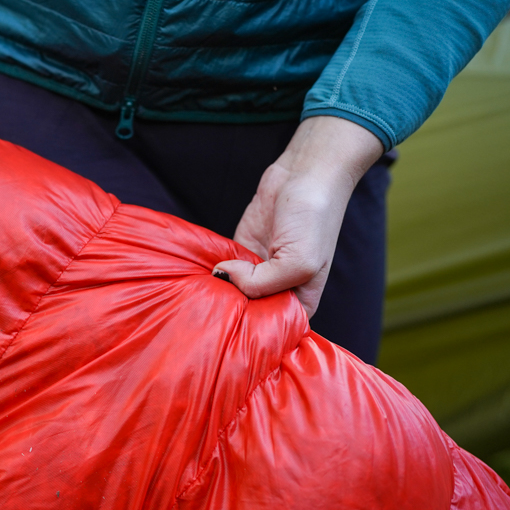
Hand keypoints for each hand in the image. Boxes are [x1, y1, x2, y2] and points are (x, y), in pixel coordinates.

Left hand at [212, 116, 383, 316]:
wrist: (304, 174)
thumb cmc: (313, 218)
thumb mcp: (297, 261)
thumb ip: (262, 283)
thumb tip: (224, 278)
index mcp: (300, 301)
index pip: (273, 330)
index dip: (254, 333)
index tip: (232, 335)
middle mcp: (277, 291)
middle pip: (248, 313)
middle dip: (230, 312)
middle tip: (206, 315)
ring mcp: (255, 272)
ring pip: (230, 292)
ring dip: (216, 292)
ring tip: (197, 297)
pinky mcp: (238, 253)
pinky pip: (220, 269)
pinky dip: (209, 271)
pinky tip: (196, 275)